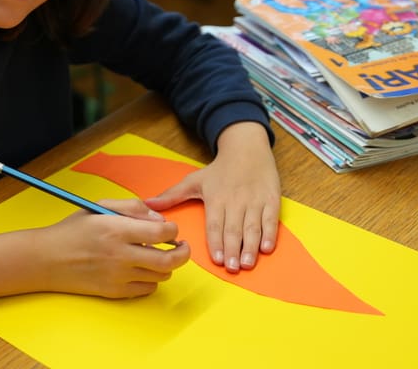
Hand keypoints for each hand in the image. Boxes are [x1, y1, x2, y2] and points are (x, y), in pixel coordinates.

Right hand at [0, 198, 189, 301]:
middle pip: (169, 260)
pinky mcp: (115, 292)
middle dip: (182, 253)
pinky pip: (147, 289)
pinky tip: (141, 269)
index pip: (162, 232)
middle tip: (181, 247)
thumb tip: (159, 219)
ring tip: (157, 255)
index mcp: (117, 229)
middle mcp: (120, 255)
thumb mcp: (100, 207)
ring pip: (161, 275)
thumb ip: (133, 207)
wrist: (47, 259)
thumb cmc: (73, 230)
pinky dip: (151, 279)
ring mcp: (118, 276)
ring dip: (166, 265)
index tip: (170, 229)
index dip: (173, 229)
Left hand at [144, 122, 279, 272]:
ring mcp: (254, 200)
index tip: (215, 259)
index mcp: (215, 197)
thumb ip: (172, 195)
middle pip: (233, 228)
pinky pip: (271, 219)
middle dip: (232, 249)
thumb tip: (147, 204)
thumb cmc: (219, 169)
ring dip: (250, 246)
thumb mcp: (194, 180)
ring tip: (247, 263)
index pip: (214, 224)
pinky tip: (267, 248)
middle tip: (232, 268)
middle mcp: (235, 200)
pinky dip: (270, 234)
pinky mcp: (271, 200)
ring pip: (253, 227)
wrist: (247, 148)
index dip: (215, 242)